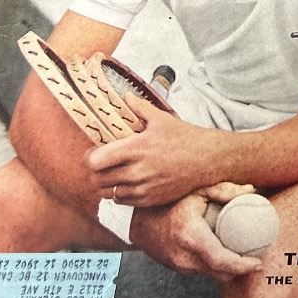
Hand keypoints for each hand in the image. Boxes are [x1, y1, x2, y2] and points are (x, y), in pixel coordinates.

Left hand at [87, 99, 223, 206]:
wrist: (206, 159)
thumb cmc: (184, 137)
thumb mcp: (161, 118)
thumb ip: (139, 108)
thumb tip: (125, 96)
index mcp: (135, 148)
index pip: (95, 162)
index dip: (91, 158)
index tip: (94, 154)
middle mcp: (136, 171)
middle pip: (98, 180)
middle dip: (96, 172)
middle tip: (102, 165)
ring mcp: (143, 188)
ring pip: (108, 193)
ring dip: (107, 185)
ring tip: (113, 175)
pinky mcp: (149, 200)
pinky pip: (123, 202)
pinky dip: (120, 194)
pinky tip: (127, 183)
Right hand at [129, 196, 262, 279]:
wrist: (137, 220)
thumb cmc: (168, 202)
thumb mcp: (196, 190)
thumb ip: (223, 189)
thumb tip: (251, 191)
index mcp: (192, 237)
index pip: (222, 261)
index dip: (243, 266)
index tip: (258, 263)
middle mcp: (185, 257)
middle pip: (221, 273)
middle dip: (240, 269)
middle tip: (255, 256)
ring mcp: (180, 266)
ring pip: (212, 274)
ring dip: (226, 267)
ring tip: (239, 252)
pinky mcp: (178, 269)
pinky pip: (202, 270)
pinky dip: (213, 265)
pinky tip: (220, 251)